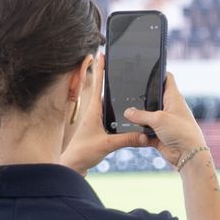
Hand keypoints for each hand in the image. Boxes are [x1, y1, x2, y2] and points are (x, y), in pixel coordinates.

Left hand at [60, 54, 142, 172]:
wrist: (73, 165)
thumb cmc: (83, 153)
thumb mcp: (107, 145)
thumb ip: (127, 139)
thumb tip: (145, 136)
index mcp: (94, 110)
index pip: (98, 84)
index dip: (101, 69)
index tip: (104, 54)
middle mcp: (94, 111)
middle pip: (105, 89)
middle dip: (111, 75)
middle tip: (119, 61)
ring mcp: (97, 119)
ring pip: (109, 101)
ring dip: (115, 91)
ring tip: (125, 79)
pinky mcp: (100, 127)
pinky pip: (111, 112)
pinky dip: (118, 107)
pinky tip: (126, 107)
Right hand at [123, 73, 213, 174]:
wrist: (188, 156)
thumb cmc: (181, 132)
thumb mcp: (158, 119)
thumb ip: (141, 115)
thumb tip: (127, 112)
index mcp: (174, 97)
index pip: (167, 78)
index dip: (157, 72)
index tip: (144, 68)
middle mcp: (169, 108)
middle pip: (153, 97)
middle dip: (141, 97)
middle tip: (126, 93)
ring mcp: (164, 122)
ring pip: (146, 116)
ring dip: (138, 117)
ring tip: (124, 114)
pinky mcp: (159, 134)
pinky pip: (145, 131)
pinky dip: (139, 132)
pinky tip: (129, 131)